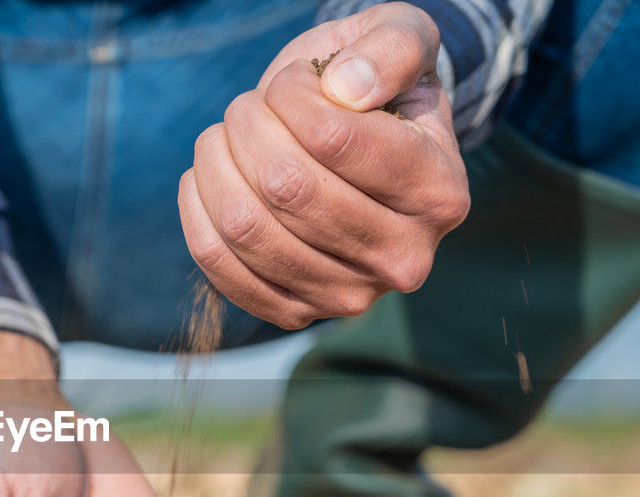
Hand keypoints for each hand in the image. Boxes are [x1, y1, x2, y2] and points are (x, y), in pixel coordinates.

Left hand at [179, 2, 468, 328]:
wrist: (359, 151)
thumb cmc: (376, 89)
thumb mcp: (402, 40)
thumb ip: (391, 48)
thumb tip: (348, 88)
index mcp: (440, 191)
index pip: (333, 140)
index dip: (289, 97)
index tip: (289, 83)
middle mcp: (405, 257)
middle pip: (285, 186)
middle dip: (247, 128)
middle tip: (248, 107)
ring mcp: (350, 295)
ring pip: (246, 227)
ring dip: (215, 166)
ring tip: (225, 137)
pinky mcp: (297, 313)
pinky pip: (221, 269)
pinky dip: (199, 213)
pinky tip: (206, 180)